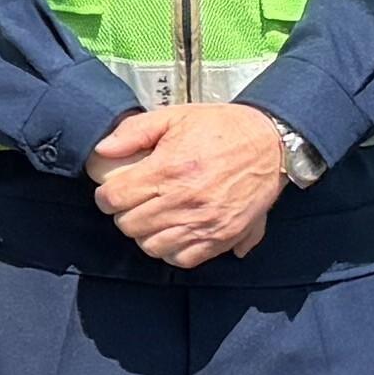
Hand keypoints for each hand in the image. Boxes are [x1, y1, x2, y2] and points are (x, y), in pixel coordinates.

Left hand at [89, 100, 288, 266]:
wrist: (271, 143)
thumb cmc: (222, 128)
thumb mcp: (175, 116)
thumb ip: (134, 130)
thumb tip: (102, 150)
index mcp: (169, 169)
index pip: (115, 199)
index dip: (106, 197)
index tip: (111, 193)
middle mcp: (184, 201)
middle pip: (129, 225)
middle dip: (124, 214)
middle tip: (133, 203)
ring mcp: (204, 223)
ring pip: (152, 247)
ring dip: (146, 234)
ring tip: (152, 219)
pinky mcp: (222, 237)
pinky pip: (184, 259)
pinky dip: (172, 250)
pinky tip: (173, 233)